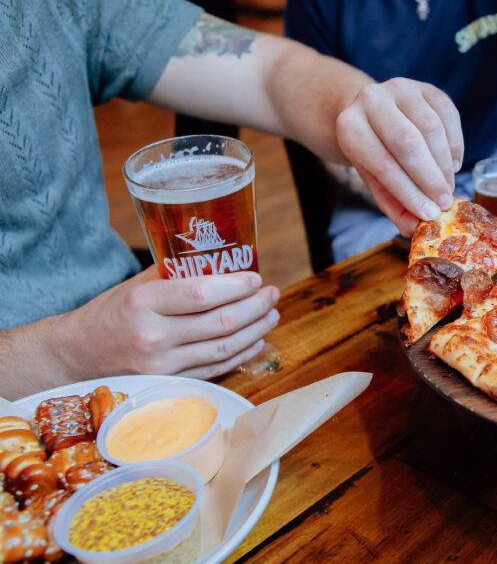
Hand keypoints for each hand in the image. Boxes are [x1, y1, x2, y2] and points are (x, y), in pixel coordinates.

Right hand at [55, 266, 280, 378]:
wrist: (76, 357)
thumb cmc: (111, 314)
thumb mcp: (136, 286)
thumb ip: (176, 275)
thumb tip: (222, 263)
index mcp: (143, 303)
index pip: (202, 293)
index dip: (236, 287)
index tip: (255, 278)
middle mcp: (153, 336)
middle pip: (220, 322)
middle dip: (255, 307)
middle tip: (272, 294)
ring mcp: (162, 365)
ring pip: (223, 348)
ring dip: (255, 330)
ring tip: (271, 314)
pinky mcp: (168, 383)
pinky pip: (214, 368)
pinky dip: (240, 354)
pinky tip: (256, 341)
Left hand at [336, 78, 462, 234]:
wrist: (371, 113)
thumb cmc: (374, 152)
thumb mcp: (374, 180)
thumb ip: (393, 204)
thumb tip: (414, 228)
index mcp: (349, 126)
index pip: (383, 164)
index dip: (408, 192)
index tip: (429, 214)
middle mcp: (371, 100)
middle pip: (408, 142)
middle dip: (430, 178)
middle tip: (444, 202)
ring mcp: (400, 88)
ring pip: (432, 128)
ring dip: (444, 164)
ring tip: (447, 187)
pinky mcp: (426, 87)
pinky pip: (449, 116)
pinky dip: (455, 145)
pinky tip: (452, 165)